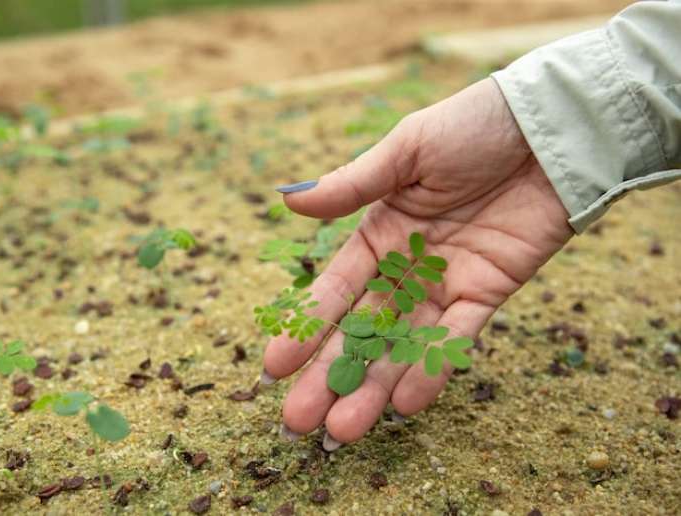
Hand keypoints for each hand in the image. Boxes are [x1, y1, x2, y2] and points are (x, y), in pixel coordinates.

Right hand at [262, 78, 573, 448]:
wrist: (550, 126)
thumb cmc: (472, 125)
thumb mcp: (407, 149)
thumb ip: (352, 185)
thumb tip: (287, 200)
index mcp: (379, 232)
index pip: (335, 289)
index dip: (305, 326)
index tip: (274, 365)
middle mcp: (407, 266)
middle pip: (363, 329)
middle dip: (331, 374)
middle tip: (300, 420)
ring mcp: (447, 283)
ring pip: (405, 344)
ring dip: (376, 385)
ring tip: (346, 429)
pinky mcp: (489, 291)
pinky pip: (459, 336)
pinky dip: (434, 368)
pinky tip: (406, 404)